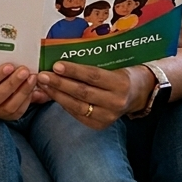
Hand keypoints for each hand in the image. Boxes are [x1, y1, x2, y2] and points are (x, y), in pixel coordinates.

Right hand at [0, 62, 37, 119]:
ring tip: (32, 78)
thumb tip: (12, 56)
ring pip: (8, 107)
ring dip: (22, 91)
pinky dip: (26, 100)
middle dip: (12, 83)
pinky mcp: (5, 118)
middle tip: (24, 71)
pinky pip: (17, 112)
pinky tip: (32, 88)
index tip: (9, 66)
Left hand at [36, 61, 154, 128]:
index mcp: (121, 83)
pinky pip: (78, 115)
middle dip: (60, 84)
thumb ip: (94, 62)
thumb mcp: (115, 63)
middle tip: (42, 76)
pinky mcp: (100, 125)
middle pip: (82, 92)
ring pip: (77, 106)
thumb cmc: (123, 72)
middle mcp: (115, 102)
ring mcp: (108, 116)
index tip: (56, 65)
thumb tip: (66, 55)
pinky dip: (64, 104)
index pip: (93, 76)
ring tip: (43, 85)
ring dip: (57, 95)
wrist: (139, 93)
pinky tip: (54, 95)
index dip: (73, 71)